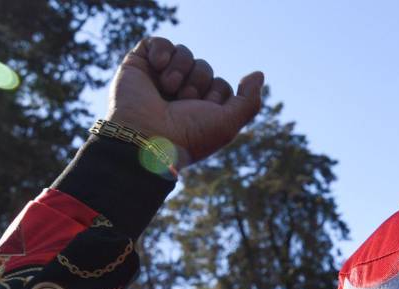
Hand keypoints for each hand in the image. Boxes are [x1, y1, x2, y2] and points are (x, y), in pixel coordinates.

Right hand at [105, 37, 263, 167]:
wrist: (146, 135)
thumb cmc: (188, 135)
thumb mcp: (228, 124)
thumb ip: (249, 101)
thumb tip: (259, 74)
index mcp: (198, 111)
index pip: (220, 85)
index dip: (217, 93)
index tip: (203, 109)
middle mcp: (179, 94)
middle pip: (204, 67)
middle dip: (199, 81)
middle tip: (183, 100)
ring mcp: (158, 79)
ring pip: (184, 53)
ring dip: (181, 69)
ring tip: (168, 88)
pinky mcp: (139, 66)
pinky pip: (159, 42)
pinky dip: (163, 51)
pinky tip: (157, 66)